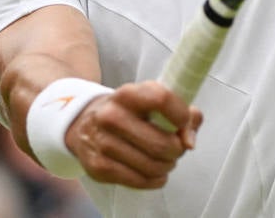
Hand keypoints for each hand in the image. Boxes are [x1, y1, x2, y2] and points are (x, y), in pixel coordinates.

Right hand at [64, 80, 202, 188]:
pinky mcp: (99, 167)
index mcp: (127, 94)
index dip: (181, 115)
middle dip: (178, 149)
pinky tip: (155, 171)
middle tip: (177, 147)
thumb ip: (182, 113)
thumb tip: (190, 141)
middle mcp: (111, 116)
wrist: (84, 124)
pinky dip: (156, 179)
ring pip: (153, 166)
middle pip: (162, 143)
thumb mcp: (151, 101)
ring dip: (168, 165)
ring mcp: (103, 143)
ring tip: (165, 159)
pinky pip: (141, 181)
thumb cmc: (128, 112)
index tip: (184, 122)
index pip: (162, 99)